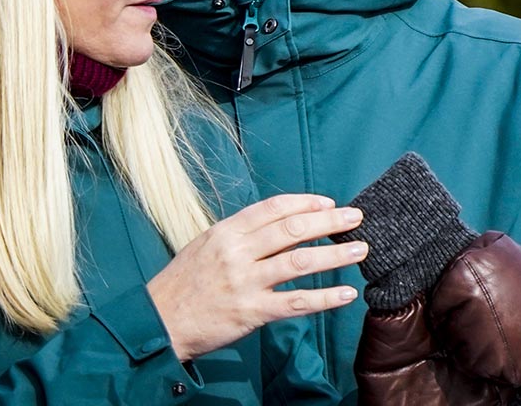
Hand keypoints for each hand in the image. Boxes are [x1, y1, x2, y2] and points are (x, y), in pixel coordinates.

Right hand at [147, 193, 366, 360]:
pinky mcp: (252, 312)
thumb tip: (280, 226)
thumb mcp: (206, 245)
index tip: (328, 201)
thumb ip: (241, 235)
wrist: (161, 319)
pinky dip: (324, 298)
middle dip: (328, 221)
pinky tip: (345, 294)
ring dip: (335, 254)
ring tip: (359, 249)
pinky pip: (296, 303)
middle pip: (292, 229)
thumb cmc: (185, 281)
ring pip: (300, 262)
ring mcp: (246, 282)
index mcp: (227, 231)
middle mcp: (237, 252)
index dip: (304, 202)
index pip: (273, 208)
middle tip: (355, 217)